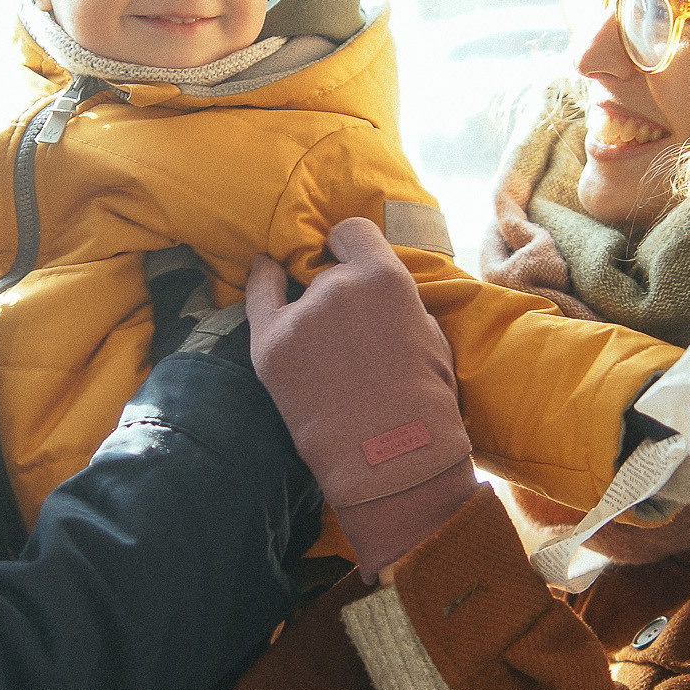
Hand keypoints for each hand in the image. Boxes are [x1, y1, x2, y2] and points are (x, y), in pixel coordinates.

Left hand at [245, 217, 475, 577]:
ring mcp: (300, 315)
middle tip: (351, 337)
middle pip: (329, 271)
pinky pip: (259, 296)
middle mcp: (338, 286)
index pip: (353, 231)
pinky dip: (263, 283)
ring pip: (302, 294)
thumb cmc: (425, 402)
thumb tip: (375, 293)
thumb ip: (398, 303)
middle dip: (340, 294)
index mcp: (385, 278)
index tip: (349, 259)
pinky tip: (264, 270)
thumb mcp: (431, 335)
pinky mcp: (270, 345)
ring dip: (313, 313)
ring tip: (326, 356)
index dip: (352, 246)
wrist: (390, 458)